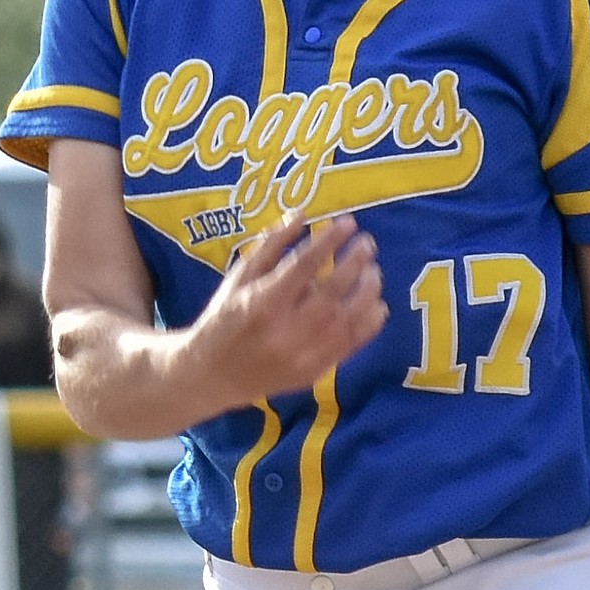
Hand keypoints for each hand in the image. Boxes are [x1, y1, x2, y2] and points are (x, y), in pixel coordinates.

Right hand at [179, 209, 387, 412]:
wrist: (213, 375)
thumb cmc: (224, 318)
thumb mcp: (239, 277)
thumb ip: (271, 245)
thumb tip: (302, 214)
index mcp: (262, 303)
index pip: (304, 265)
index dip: (329, 241)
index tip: (348, 223)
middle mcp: (285, 331)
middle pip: (332, 292)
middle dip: (356, 263)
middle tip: (367, 243)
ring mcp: (302, 355)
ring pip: (348, 320)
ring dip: (368, 292)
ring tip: (373, 271)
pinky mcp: (314, 372)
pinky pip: (351, 345)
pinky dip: (370, 324)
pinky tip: (377, 304)